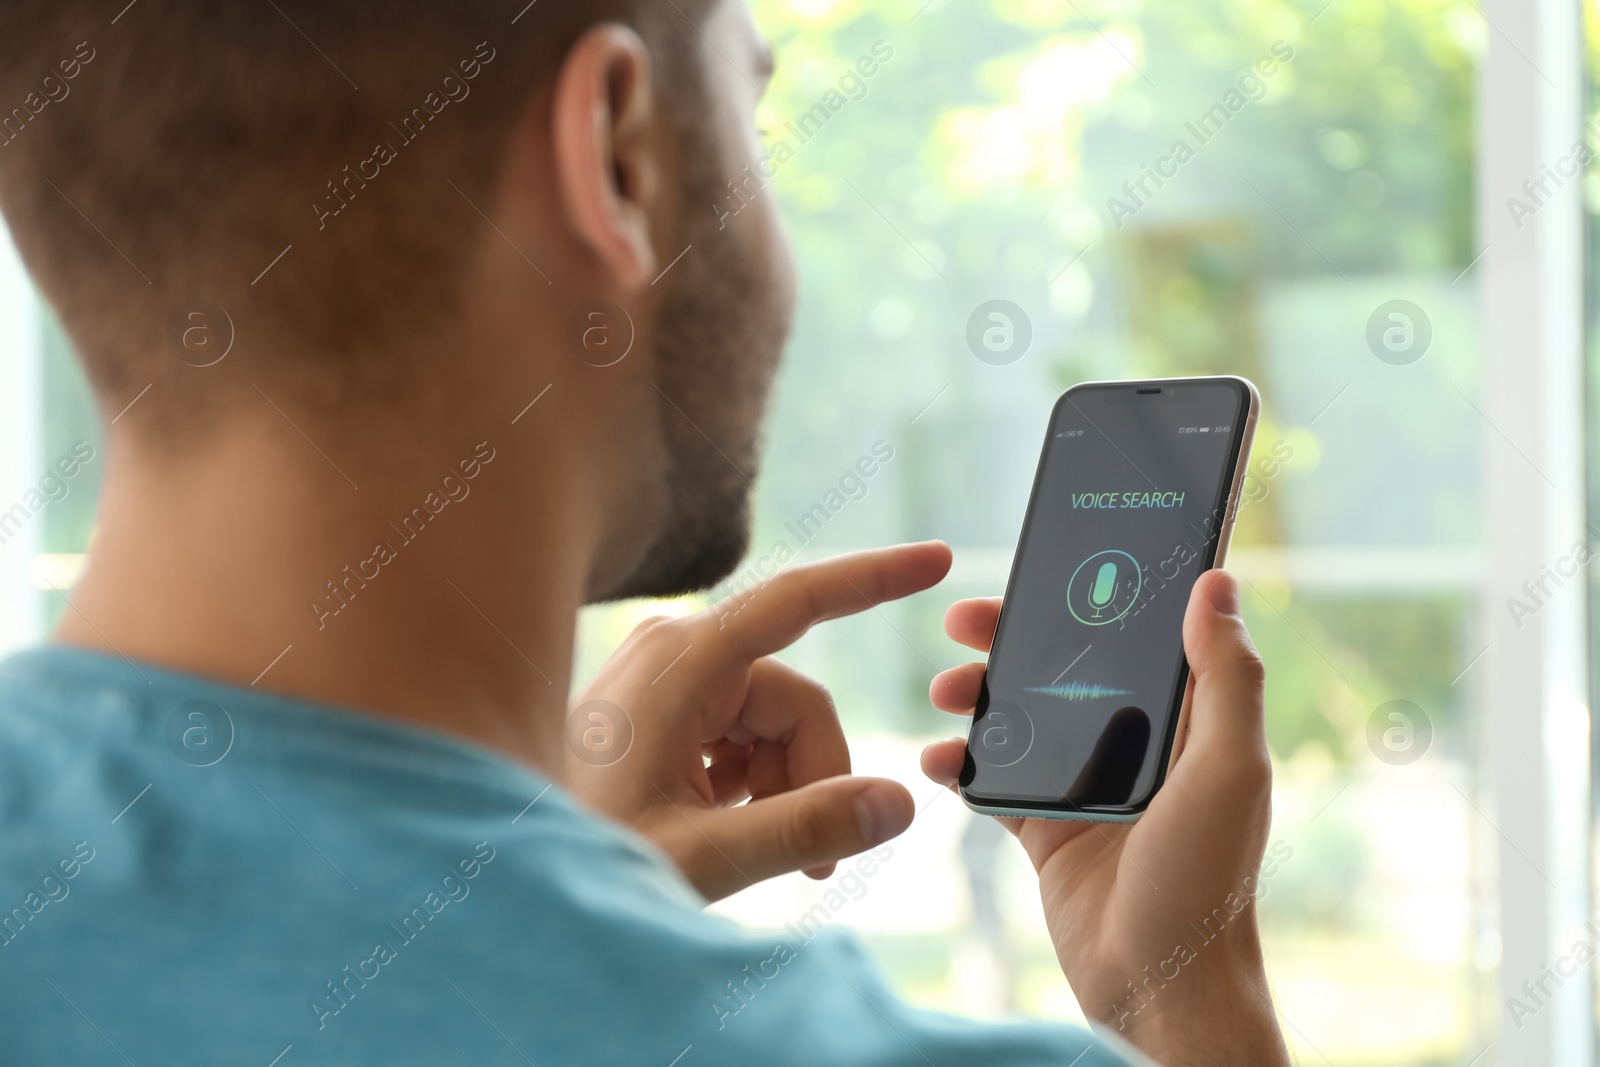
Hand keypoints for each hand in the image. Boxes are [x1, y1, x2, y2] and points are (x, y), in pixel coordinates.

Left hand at [567, 542, 951, 901]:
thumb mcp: (705, 855)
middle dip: (815, 776)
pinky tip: (727, 829)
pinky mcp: (662, 706)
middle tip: (814, 865)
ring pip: (774, 724)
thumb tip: (899, 804)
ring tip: (759, 855)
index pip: (798, 601)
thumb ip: (807, 829)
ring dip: (785, 788)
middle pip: (796, 700)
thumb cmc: (586, 855)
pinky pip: (741, 733)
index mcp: (682, 662)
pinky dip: (753, 783)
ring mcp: (666, 678)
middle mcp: (674, 652)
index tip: (938, 560)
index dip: (874, 579)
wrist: (510, 873)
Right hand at [922, 571, 1289, 1066]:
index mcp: (1187, 724)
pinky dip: (961, 764)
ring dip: (977, 697)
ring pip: (1022, 717)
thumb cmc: (1207, 881)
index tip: (1040, 572)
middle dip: (1010, 640)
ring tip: (942, 691)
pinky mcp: (1048, 831)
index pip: (1135, 638)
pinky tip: (936, 758)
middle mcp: (1137, 747)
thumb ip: (1225, 677)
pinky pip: (994, 781)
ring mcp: (1088, 788)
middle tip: (961, 620)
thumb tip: (1216, 582)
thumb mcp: (1229, 769)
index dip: (1090, 598)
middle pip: (1066, 669)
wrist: (1158, 986)